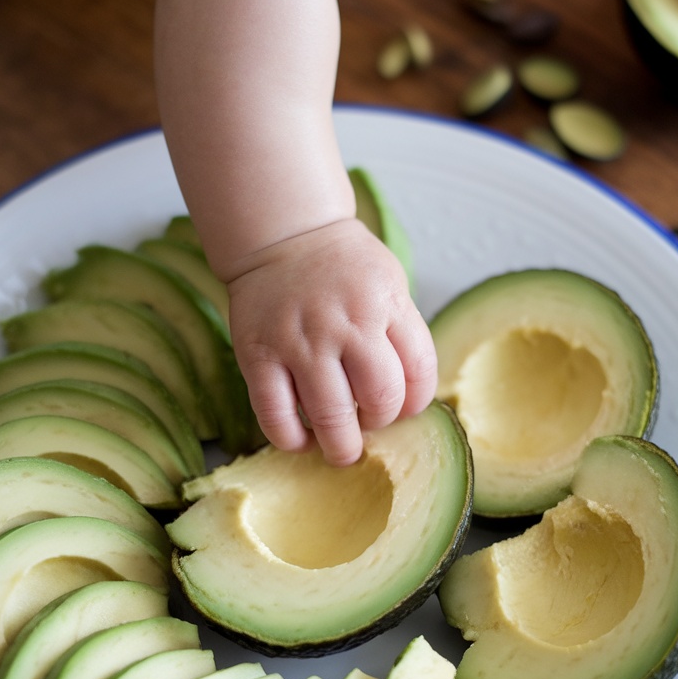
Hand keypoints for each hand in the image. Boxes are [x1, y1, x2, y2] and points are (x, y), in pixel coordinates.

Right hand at [226, 219, 437, 465]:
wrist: (284, 233)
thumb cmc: (343, 267)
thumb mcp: (389, 284)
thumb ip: (403, 334)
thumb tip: (409, 400)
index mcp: (385, 305)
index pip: (419, 374)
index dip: (416, 404)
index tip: (403, 409)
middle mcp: (344, 324)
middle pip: (380, 400)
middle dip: (379, 425)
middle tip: (369, 425)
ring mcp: (298, 342)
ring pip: (330, 418)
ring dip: (340, 444)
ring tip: (340, 445)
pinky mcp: (258, 356)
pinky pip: (275, 416)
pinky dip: (292, 440)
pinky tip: (301, 439)